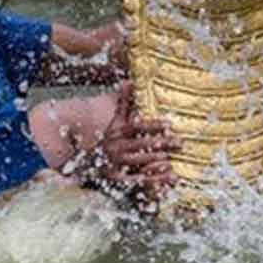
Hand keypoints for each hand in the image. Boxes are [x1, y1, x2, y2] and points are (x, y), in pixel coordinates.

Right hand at [89, 82, 179, 211]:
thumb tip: (128, 81)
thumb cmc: (105, 139)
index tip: (170, 124)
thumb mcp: (113, 121)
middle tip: (179, 142)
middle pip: (141, 144)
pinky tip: (166, 177)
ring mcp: (115, 164)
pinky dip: (152, 179)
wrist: (83, 162)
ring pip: (140, 162)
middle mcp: (115, 147)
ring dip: (157, 161)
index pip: (137, 126)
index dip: (154, 125)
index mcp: (116, 131)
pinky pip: (137, 180)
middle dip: (162, 143)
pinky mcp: (117, 180)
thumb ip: (122, 103)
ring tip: (173, 158)